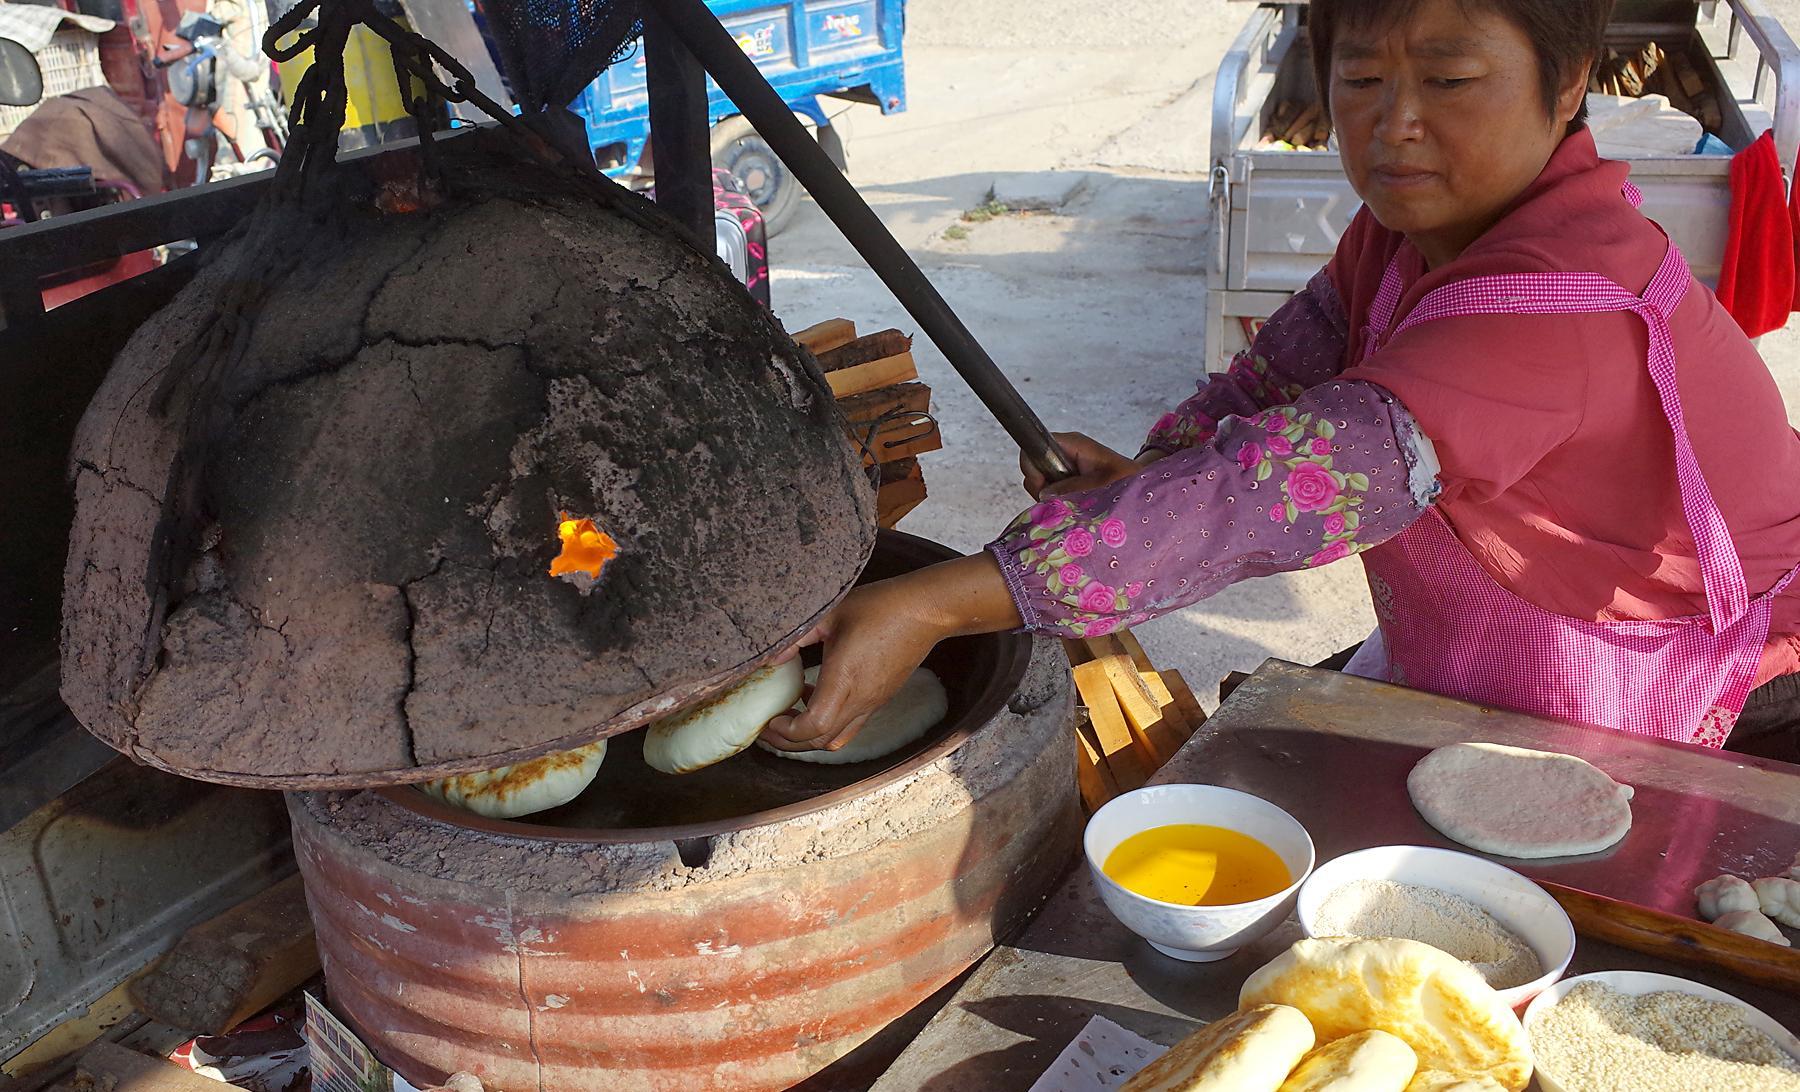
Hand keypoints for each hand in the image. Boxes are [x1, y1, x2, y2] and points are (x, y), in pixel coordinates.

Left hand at [761, 553, 1021, 751]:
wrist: (926, 610)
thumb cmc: (879, 606)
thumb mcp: (829, 613)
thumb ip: (795, 638)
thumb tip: (767, 661)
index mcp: (845, 679)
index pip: (814, 727)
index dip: (786, 732)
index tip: (769, 719)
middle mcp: (861, 699)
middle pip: (821, 742)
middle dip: (790, 741)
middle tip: (769, 726)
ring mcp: (873, 702)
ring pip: (837, 739)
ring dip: (810, 737)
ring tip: (790, 716)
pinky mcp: (881, 698)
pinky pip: (851, 726)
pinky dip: (828, 724)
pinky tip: (816, 696)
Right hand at [1022, 432, 1162, 499]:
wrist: (1141, 485)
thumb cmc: (1127, 479)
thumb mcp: (1101, 485)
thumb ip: (1073, 489)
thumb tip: (1044, 494)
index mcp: (1072, 444)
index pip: (1035, 445)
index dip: (1032, 468)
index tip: (1043, 490)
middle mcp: (1065, 450)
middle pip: (1033, 465)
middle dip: (1039, 487)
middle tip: (1057, 503)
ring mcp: (1064, 463)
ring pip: (1039, 479)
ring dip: (1047, 496)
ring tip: (1068, 505)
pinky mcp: (1067, 476)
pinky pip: (1049, 487)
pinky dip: (1053, 499)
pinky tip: (1069, 505)